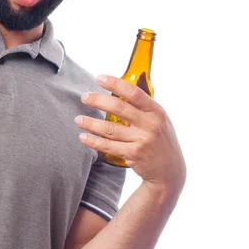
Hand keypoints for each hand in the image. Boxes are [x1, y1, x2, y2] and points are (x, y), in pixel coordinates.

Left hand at [76, 75, 185, 195]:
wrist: (170, 169)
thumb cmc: (161, 140)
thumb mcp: (160, 120)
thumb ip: (144, 107)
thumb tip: (120, 90)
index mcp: (156, 111)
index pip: (134, 93)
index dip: (115, 84)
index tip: (100, 78)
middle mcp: (150, 124)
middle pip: (119, 108)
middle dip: (98, 100)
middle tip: (84, 97)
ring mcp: (142, 140)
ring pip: (110, 129)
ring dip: (91, 123)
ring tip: (78, 119)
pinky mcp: (134, 155)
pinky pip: (109, 146)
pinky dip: (94, 141)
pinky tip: (83, 137)